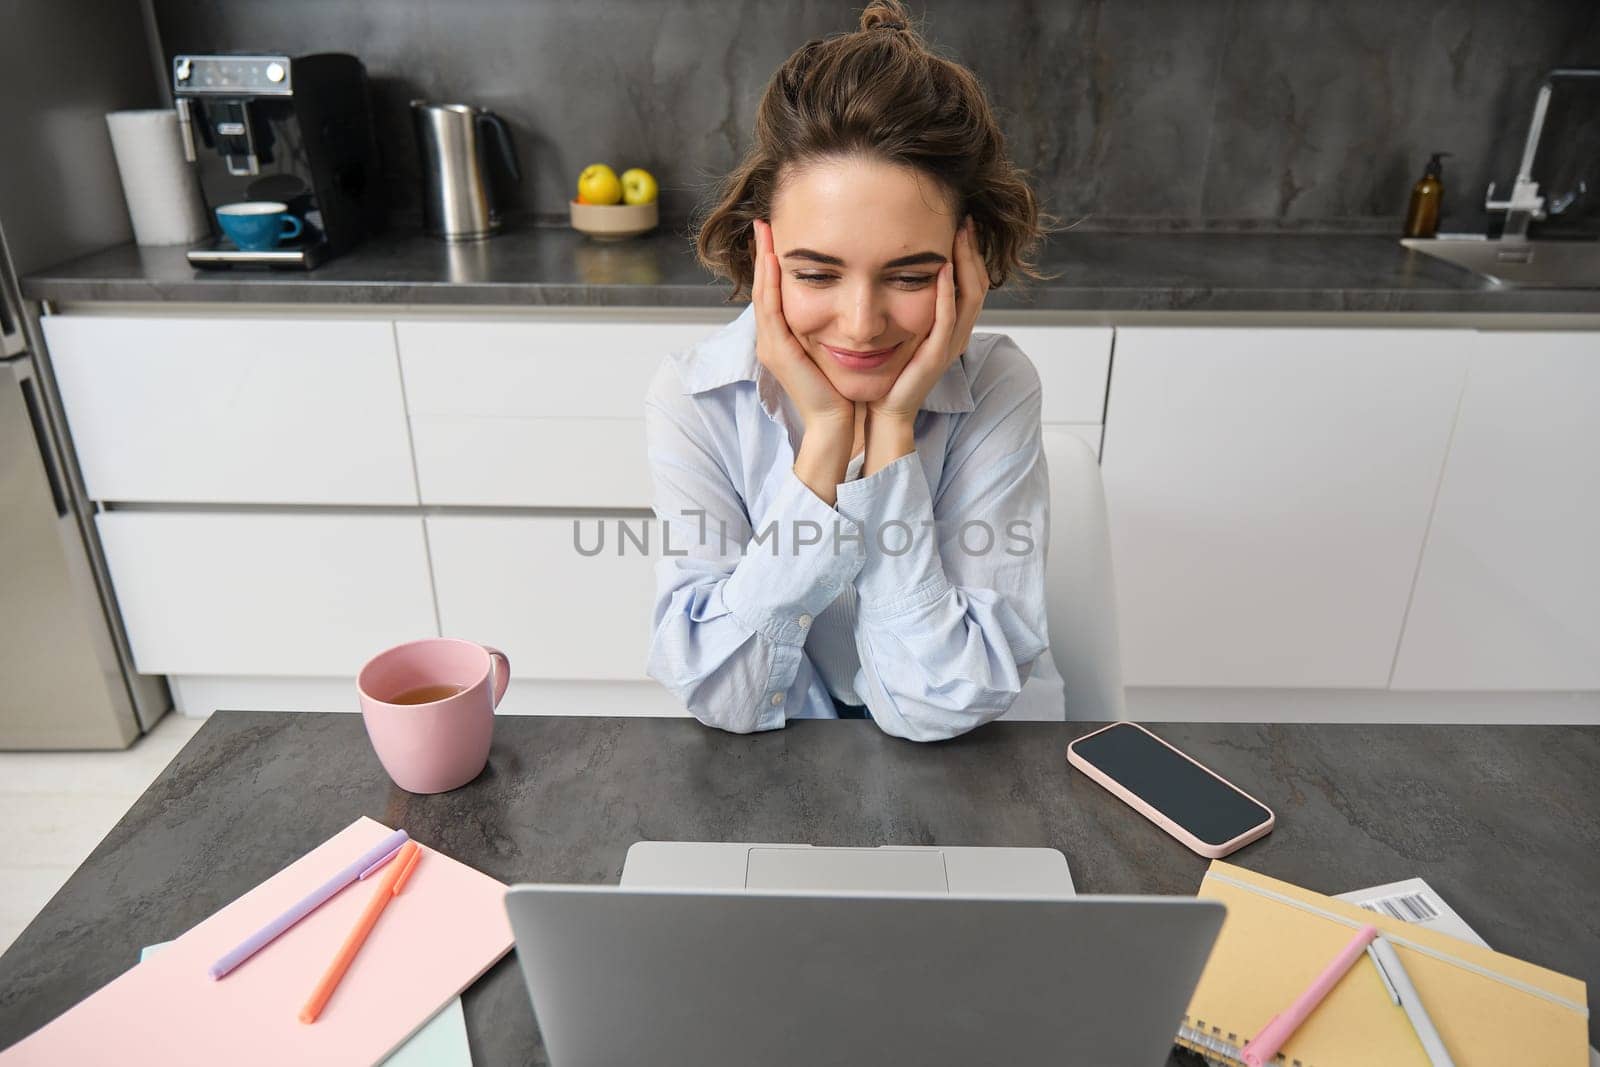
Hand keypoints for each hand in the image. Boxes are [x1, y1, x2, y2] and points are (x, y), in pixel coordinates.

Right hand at [751, 218, 854, 433]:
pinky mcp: (778, 351)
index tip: (775, 232)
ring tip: (766, 232)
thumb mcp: (831, 348)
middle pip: (762, 288)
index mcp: (781, 339)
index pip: (772, 292)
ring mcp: (770, 346)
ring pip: (762, 295)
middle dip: (763, 254)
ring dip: (764, 261)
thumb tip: (841, 298)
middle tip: (763, 222)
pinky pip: (770, 310)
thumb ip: (828, 325)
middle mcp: (770, 340)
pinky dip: (771, 283)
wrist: (837, 421)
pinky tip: (775, 261)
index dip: (771, 262)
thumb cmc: (839, 388)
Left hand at [867, 216, 989, 423]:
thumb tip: (896, 270)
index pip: (970, 283)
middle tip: (964, 220)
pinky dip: (946, 292)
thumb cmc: (887, 372)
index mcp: (950, 328)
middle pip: (977, 285)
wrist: (881, 410)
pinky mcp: (935, 356)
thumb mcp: (901, 330)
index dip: (969, 254)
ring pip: (970, 297)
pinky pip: (947, 319)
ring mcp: (949, 346)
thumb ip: (906, 305)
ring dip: (966, 263)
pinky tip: (941, 268)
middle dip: (972, 251)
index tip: (958, 223)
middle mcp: (956, 335)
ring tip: (959, 235)